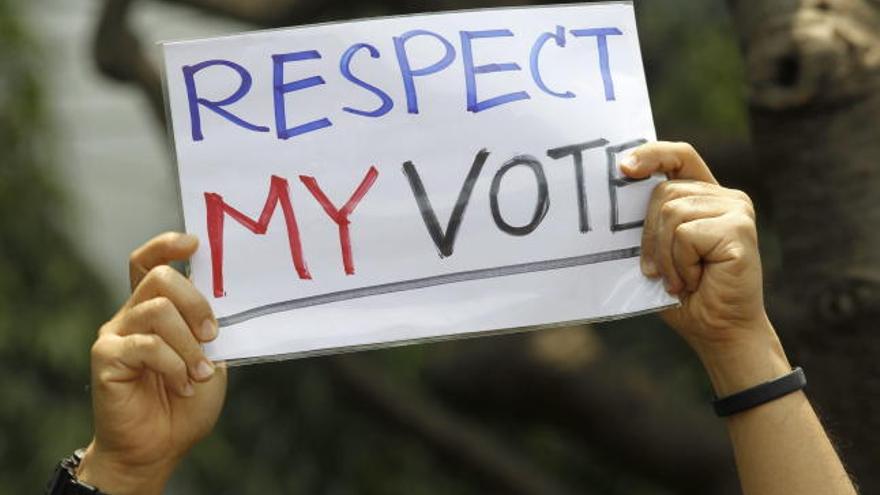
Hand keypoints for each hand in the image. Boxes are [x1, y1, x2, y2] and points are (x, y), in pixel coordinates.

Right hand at [77, 233, 226, 494]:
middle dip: (195, 303)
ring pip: (157, 311)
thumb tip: (226, 296)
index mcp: (156, 308)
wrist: (161, 446)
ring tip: (200, 373)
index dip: (167, 245)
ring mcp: (116, 334)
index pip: (150, 262)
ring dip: (189, 345)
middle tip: (212, 335)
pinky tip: (183, 384)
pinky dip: (174, 365)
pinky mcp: (106, 357)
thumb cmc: (187, 401)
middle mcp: (131, 314)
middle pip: (160, 278)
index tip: (194, 242)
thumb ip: (211, 326)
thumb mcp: (212, 357)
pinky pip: (146, 345)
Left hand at [620, 142, 790, 395]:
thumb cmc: (683, 295)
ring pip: (671, 214)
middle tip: (659, 272)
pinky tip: (696, 281)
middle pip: (663, 192)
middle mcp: (725, 197)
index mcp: (704, 197)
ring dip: (665, 257)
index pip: (678, 156)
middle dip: (649, 237)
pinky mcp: (740, 229)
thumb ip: (645, 223)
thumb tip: (608, 199)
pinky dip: (680, 265)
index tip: (623, 167)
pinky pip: (685, 235)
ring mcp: (736, 210)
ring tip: (682, 279)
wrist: (717, 331)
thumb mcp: (656, 253)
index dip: (651, 154)